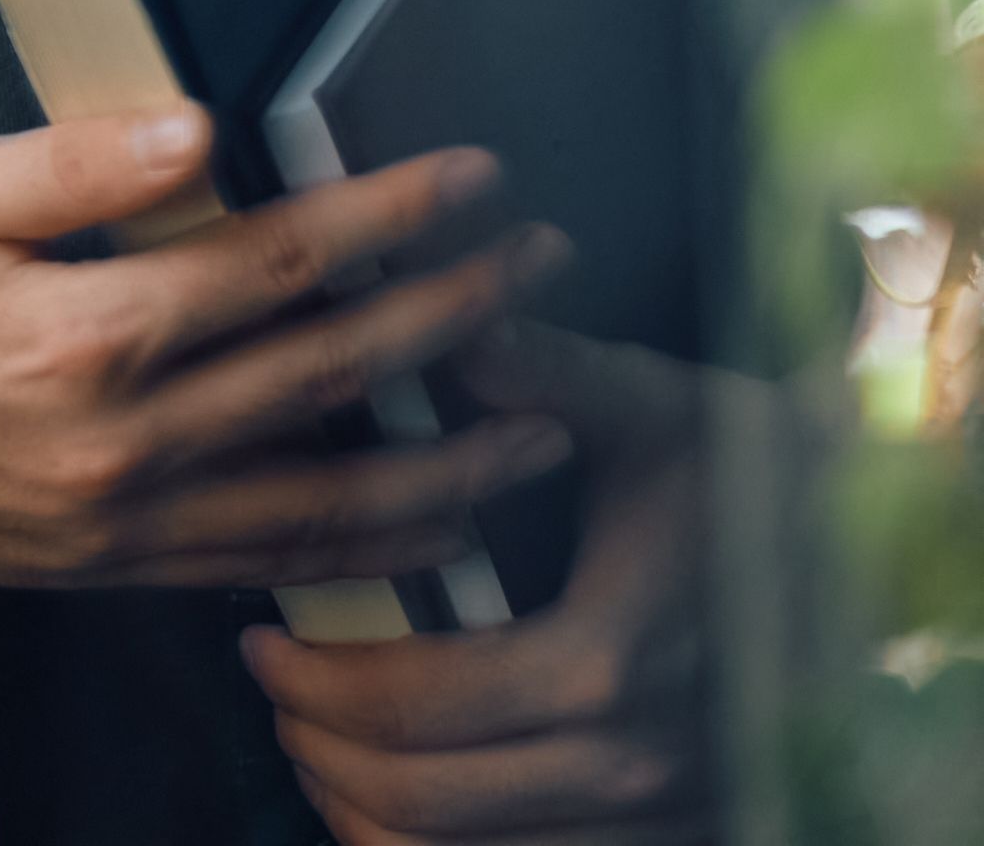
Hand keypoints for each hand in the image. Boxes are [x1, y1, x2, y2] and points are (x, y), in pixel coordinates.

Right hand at [0, 103, 573, 589]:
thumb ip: (71, 164)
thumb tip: (196, 130)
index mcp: (81, 330)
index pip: (278, 265)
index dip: (389, 219)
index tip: (470, 182)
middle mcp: (124, 436)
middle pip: (334, 375)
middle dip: (459, 315)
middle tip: (541, 265)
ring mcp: (128, 515)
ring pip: (333, 498)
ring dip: (457, 460)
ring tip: (544, 422)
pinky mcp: (120, 565)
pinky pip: (275, 566)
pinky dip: (374, 549)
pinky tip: (438, 523)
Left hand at [247, 326, 724, 842]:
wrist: (859, 550)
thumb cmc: (746, 472)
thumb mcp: (653, 407)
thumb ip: (541, 369)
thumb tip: (443, 326)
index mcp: (606, 661)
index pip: (417, 706)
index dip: (317, 682)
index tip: (262, 639)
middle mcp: (632, 757)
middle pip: (423, 796)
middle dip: (321, 746)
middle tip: (276, 688)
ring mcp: (656, 807)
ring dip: (367, 806)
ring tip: (317, 742)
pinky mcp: (672, 829)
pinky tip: (398, 801)